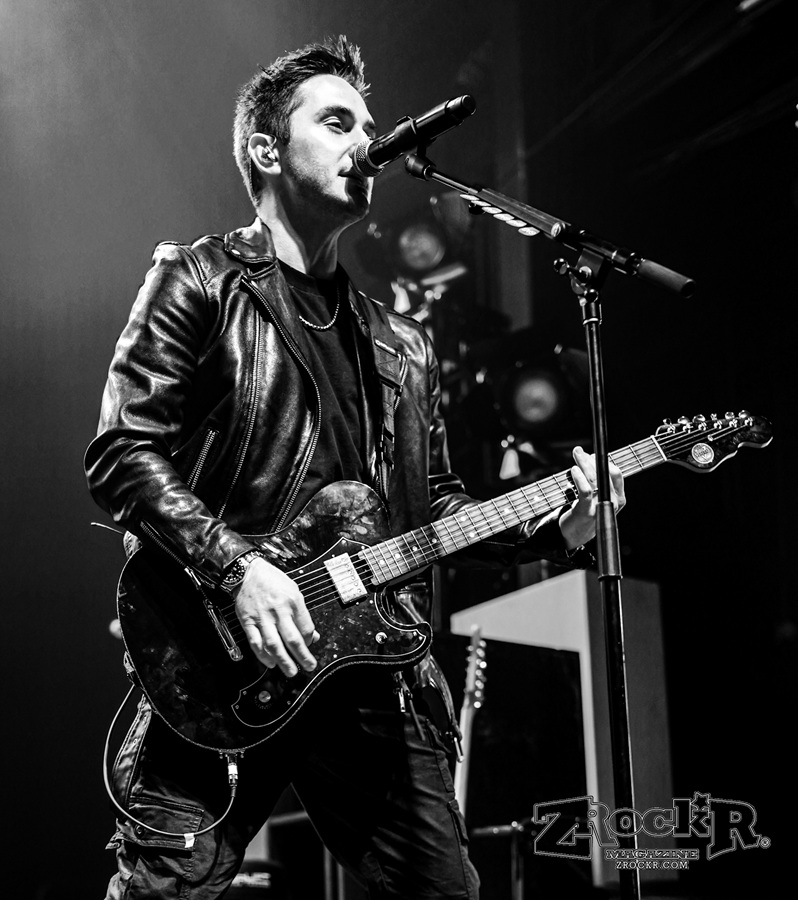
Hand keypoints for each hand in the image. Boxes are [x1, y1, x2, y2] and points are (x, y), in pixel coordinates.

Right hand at [233, 557, 318, 677]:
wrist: (248, 573)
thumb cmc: (272, 581)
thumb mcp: (294, 591)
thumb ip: (302, 614)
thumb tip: (311, 635)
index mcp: (293, 601)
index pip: (306, 628)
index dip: (310, 640)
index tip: (310, 645)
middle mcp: (278, 610)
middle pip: (292, 639)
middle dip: (302, 656)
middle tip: (309, 666)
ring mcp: (262, 618)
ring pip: (274, 645)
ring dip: (284, 661)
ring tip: (291, 671)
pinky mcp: (248, 622)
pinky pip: (256, 643)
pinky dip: (263, 655)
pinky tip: (270, 663)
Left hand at [558, 446, 625, 549]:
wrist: (575, 535)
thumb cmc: (585, 512)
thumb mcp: (596, 497)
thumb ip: (596, 480)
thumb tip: (588, 457)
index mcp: (618, 498)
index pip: (616, 474)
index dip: (604, 461)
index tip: (592, 454)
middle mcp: (612, 502)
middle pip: (605, 474)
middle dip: (591, 459)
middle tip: (579, 452)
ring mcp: (600, 507)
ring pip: (594, 479)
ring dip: (583, 464)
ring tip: (576, 456)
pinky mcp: (587, 511)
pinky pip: (585, 490)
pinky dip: (579, 478)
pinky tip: (574, 471)